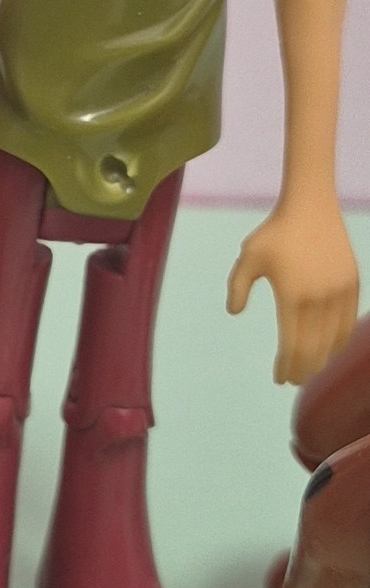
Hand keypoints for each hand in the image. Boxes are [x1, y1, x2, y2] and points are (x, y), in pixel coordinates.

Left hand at [227, 198, 358, 384]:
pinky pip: (349, 322)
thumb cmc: (274, 233)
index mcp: (292, 297)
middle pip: (314, 349)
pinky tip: (330, 348)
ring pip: (334, 339)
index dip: (286, 366)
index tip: (279, 379)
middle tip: (293, 380)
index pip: (292, 345)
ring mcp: (339, 292)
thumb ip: (237, 286)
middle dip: (303, 369)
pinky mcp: (353, 284)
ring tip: (309, 368)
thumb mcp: (247, 257)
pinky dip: (340, 341)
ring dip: (322, 358)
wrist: (310, 207)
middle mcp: (319, 299)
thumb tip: (234, 313)